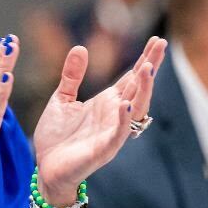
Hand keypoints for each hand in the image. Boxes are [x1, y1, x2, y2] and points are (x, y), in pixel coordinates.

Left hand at [33, 36, 166, 205]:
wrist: (46, 168)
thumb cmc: (57, 136)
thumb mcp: (62, 98)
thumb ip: (72, 75)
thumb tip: (80, 47)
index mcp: (107, 102)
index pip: (131, 78)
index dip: (145, 59)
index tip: (158, 40)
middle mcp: (114, 115)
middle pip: (139, 88)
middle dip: (150, 67)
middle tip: (161, 45)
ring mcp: (111, 132)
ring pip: (135, 109)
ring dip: (142, 90)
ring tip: (146, 69)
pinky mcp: (103, 150)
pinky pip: (118, 134)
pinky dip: (123, 120)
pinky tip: (126, 104)